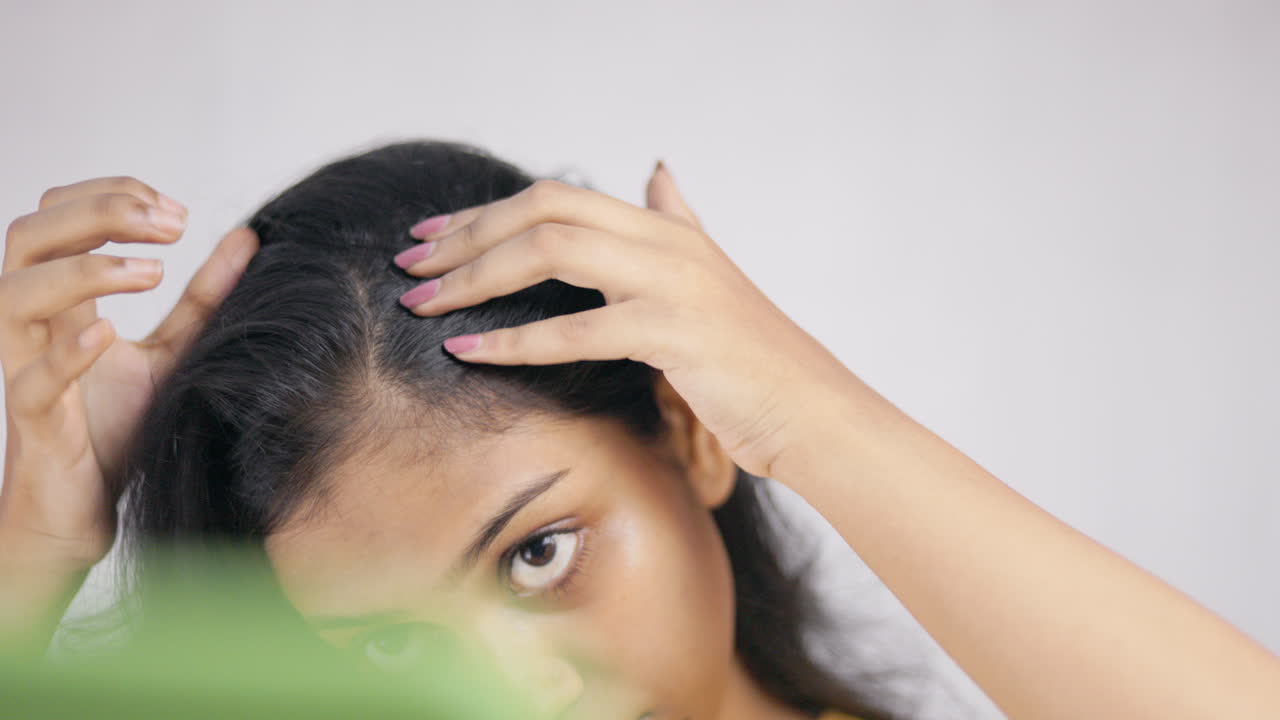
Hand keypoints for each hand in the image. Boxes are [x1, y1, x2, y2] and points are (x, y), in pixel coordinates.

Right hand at [0, 177, 258, 566]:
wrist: (85, 510)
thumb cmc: (117, 426)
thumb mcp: (172, 348)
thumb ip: (203, 297)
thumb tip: (246, 237)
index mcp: (59, 300)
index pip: (58, 214)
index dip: (110, 196)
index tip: (175, 212)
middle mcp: (31, 324)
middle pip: (29, 235)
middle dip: (97, 212)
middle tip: (169, 224)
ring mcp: (23, 369)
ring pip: (12, 294)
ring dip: (83, 270)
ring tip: (152, 272)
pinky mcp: (33, 422)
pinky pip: (28, 380)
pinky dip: (65, 352)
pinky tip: (107, 333)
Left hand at [392, 163, 854, 478]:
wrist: (813, 412)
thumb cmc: (753, 361)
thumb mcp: (711, 276)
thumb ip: (678, 222)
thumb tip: (659, 172)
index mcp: (664, 228)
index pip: (555, 197)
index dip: (486, 214)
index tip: (431, 238)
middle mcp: (664, 241)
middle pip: (543, 211)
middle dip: (467, 236)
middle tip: (411, 267)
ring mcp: (671, 282)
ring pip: (552, 252)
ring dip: (476, 277)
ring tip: (422, 304)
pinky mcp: (674, 332)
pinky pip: (576, 329)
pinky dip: (513, 340)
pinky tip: (466, 351)